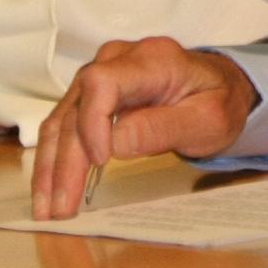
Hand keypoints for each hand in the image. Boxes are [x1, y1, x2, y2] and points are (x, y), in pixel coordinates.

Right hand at [29, 37, 259, 220]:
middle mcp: (117, 60)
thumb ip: (162, 128)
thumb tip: (115, 144)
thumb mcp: (207, 120)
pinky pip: (65, 124)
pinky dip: (54, 157)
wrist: (221, 86)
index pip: (102, 83)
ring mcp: (100, 74)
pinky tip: (48, 187)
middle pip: (76, 107)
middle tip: (62, 206)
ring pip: (62, 119)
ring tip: (46, 206)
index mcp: (151, 60)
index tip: (99, 160)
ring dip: (50, 165)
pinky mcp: (91, 93)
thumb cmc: (218, 101)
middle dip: (65, 160)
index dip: (92, 122)